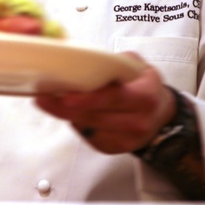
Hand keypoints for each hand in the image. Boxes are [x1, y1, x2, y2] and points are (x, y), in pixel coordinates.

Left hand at [34, 52, 175, 153]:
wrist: (160, 113)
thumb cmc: (143, 85)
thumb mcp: (136, 66)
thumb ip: (113, 61)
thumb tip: (81, 56)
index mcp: (145, 96)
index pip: (114, 98)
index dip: (89, 99)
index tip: (67, 96)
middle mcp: (138, 121)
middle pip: (95, 116)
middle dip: (65, 107)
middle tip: (44, 96)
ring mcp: (127, 139)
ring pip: (88, 127)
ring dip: (66, 115)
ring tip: (48, 100)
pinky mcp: (114, 148)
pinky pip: (88, 136)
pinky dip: (75, 124)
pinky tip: (69, 112)